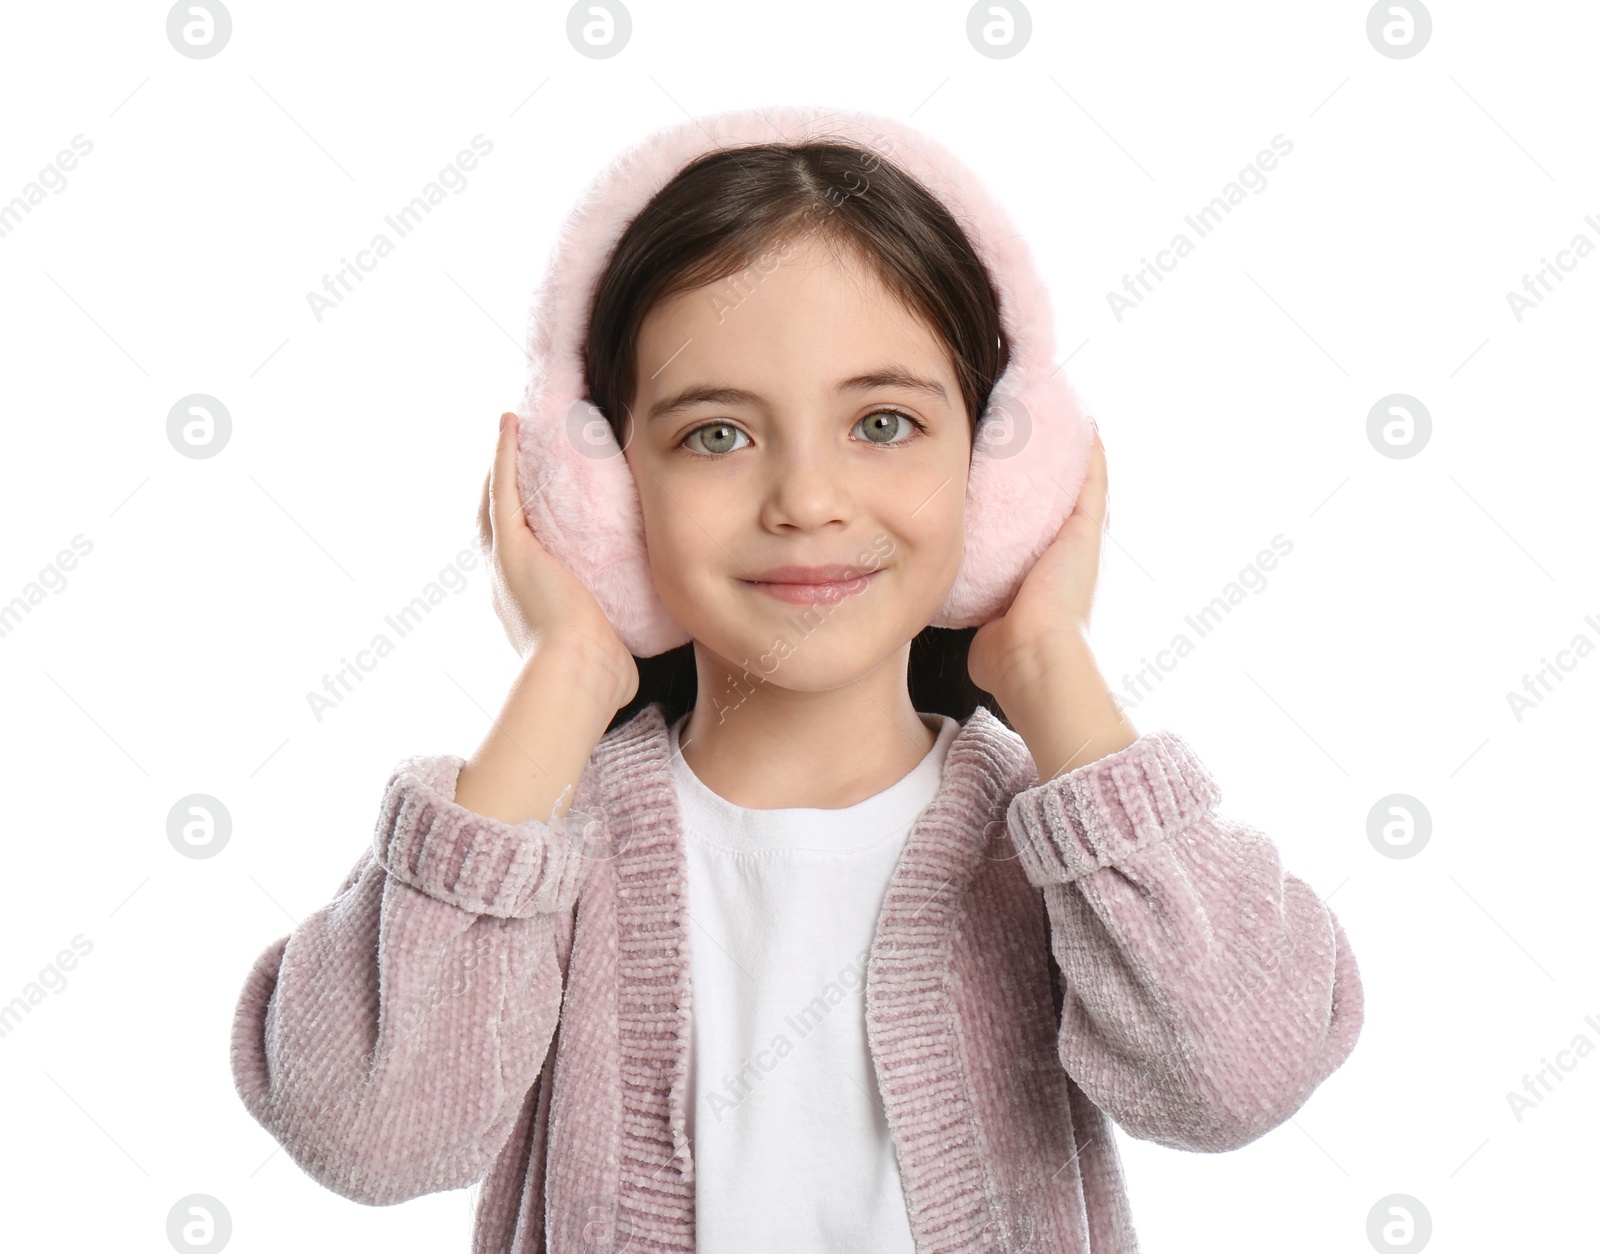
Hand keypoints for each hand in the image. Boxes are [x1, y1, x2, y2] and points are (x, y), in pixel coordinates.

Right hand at [477, 413, 638, 706]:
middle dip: (512, 484)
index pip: (527, 552)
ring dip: (506, 461)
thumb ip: (618, 644)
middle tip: (524, 449)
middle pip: (505, 519)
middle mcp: (508, 582)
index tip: (542, 499)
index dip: (530, 522)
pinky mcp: (511, 547)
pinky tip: (510, 423)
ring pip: (499, 499)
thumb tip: (638, 649)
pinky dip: (505, 456)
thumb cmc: (600, 678)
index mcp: (529, 606)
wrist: (577, 676)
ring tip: (518, 427)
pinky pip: (503, 490)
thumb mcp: (611, 654)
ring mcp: (507, 562)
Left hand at [966, 424, 1136, 775]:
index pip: (1031, 522)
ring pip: (1073, 478)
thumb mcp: (982, 624)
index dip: (1022, 494)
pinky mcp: (1084, 524)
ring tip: (1052, 408)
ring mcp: (1078, 536)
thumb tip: (958, 619)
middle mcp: (1065, 551)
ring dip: (1064, 446)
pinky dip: (1085, 444)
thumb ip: (974, 615)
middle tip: (1026, 424)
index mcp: (1043, 573)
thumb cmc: (1004, 654)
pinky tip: (1079, 414)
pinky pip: (1090, 473)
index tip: (1005, 465)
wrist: (1031, 655)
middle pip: (1055, 494)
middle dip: (1042, 462)